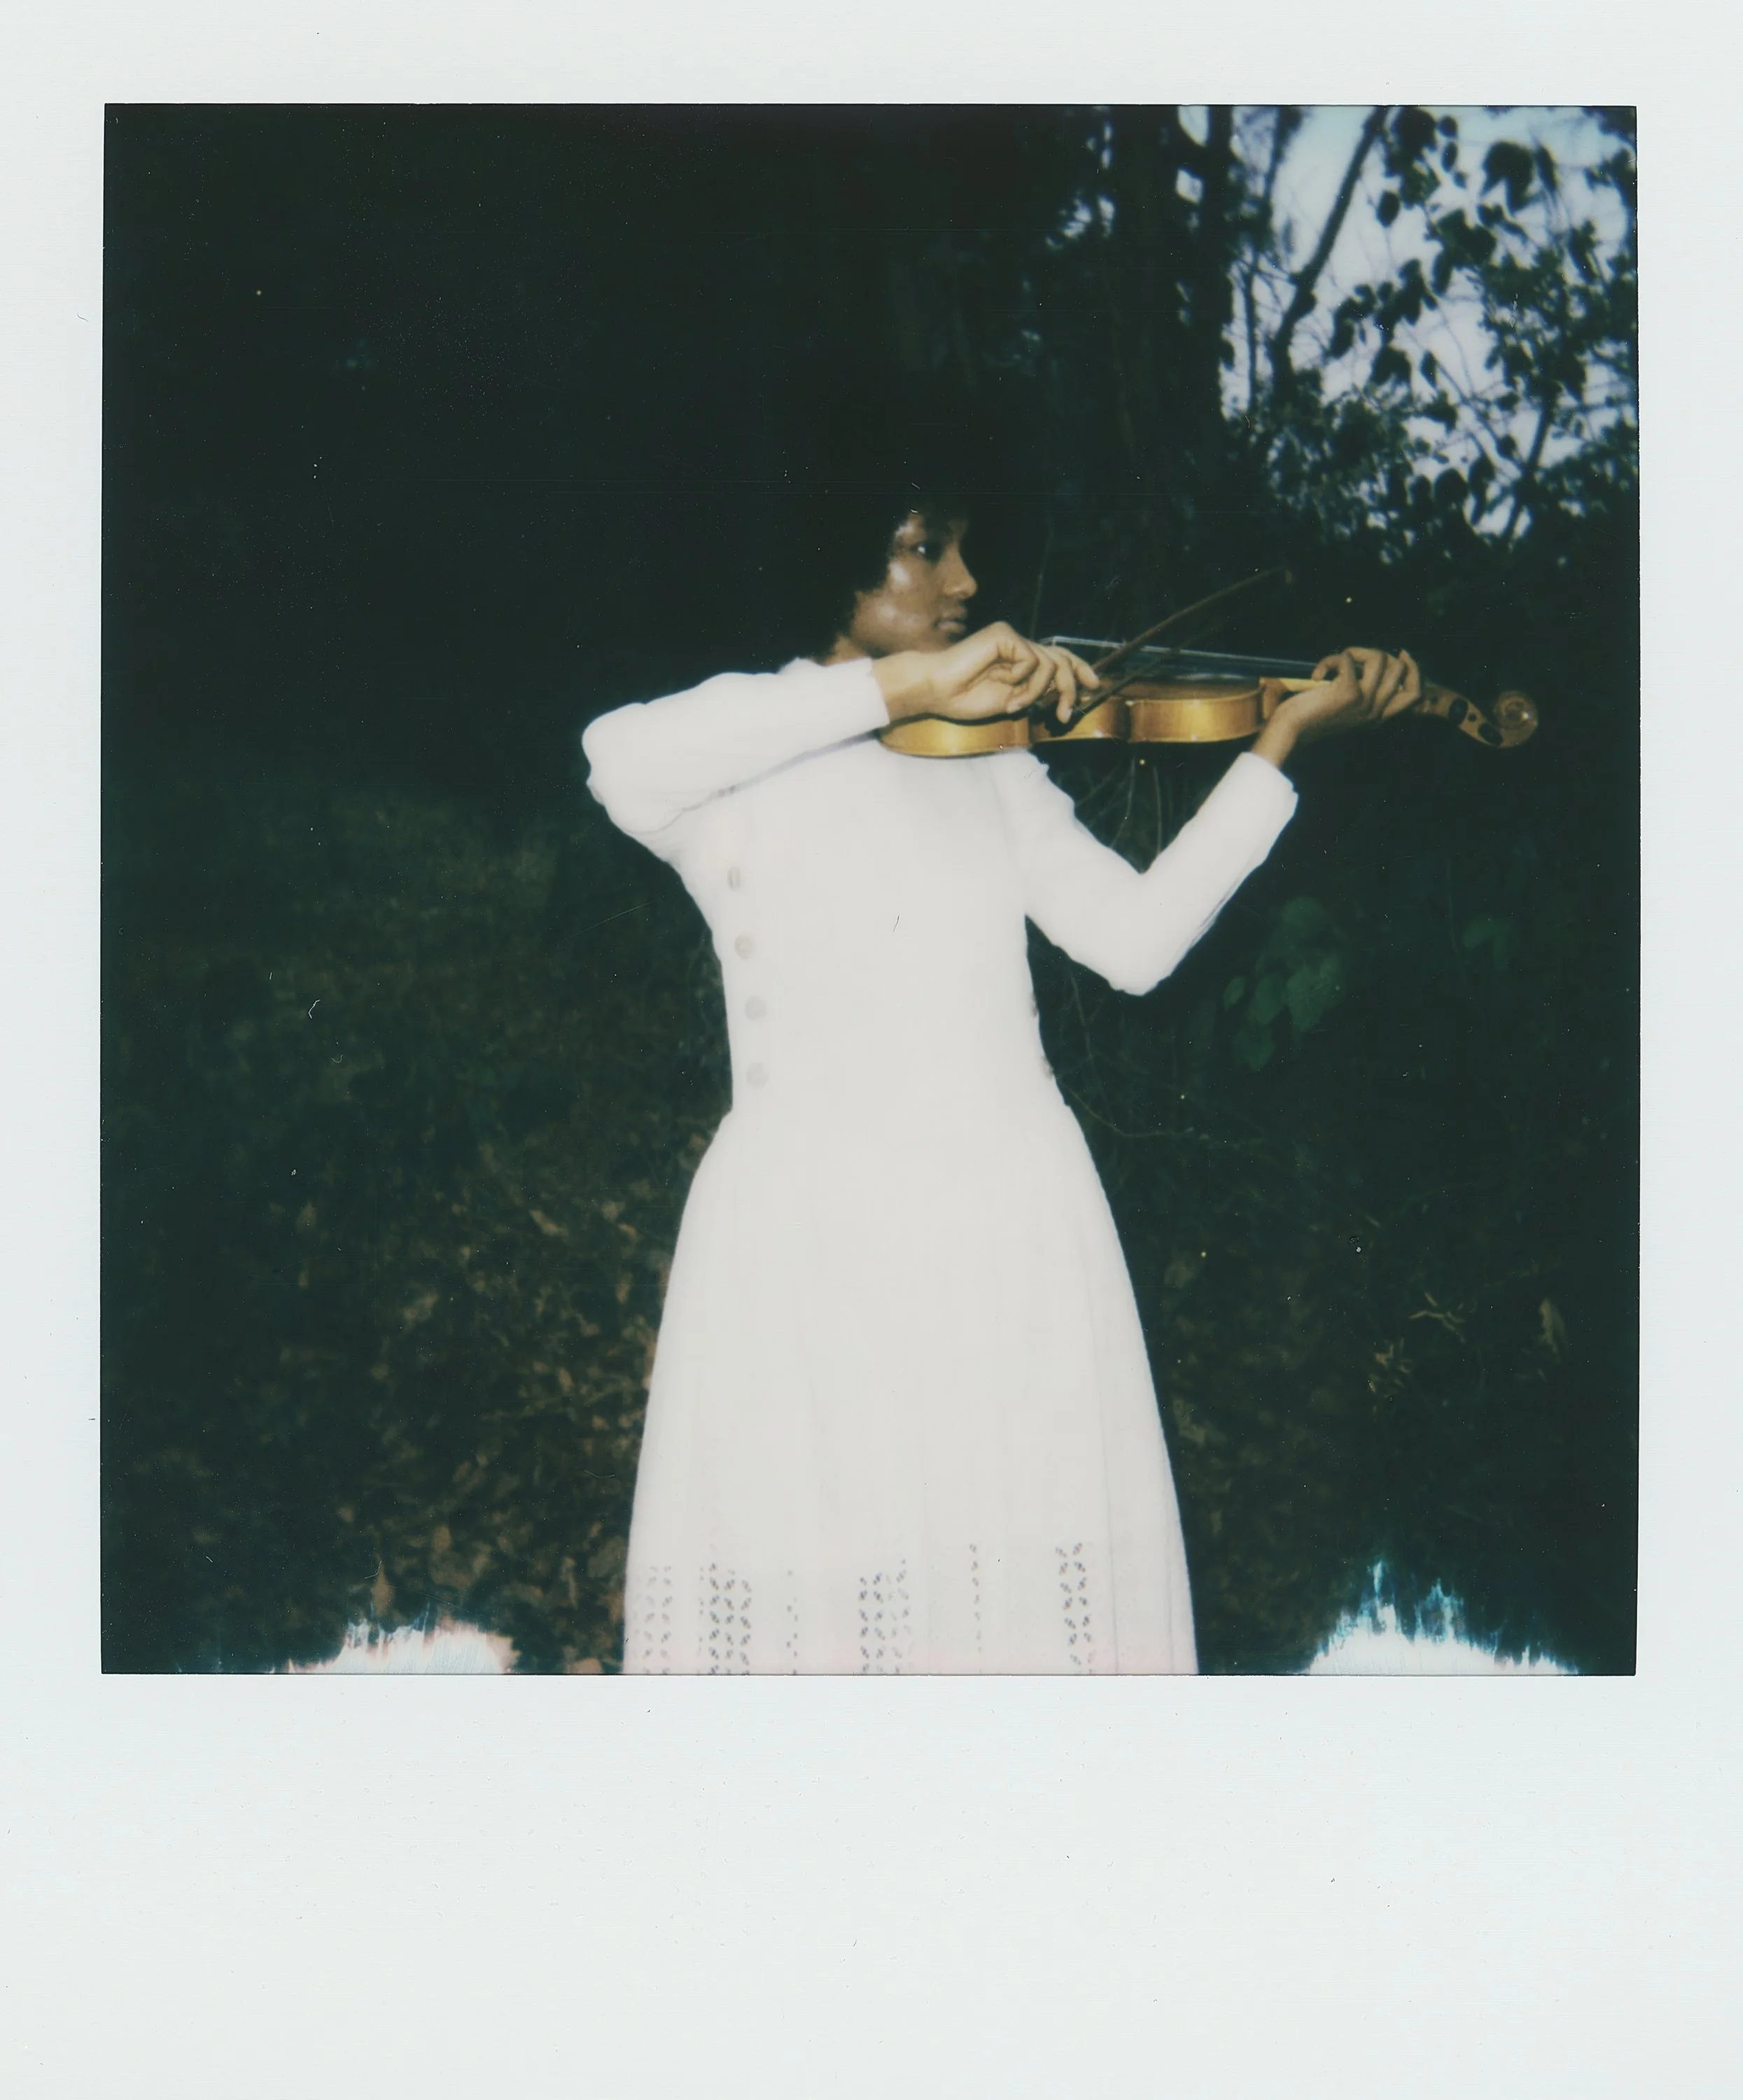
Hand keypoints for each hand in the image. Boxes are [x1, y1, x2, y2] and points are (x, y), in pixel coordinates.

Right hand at [873, 623, 1100, 727]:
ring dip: (1036, 691)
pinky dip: (1020, 678)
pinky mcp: (1004, 634)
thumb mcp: (1010, 701)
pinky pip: (1031, 659)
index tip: (1094, 686)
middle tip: (1064, 713)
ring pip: (1049, 663)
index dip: (1079, 669)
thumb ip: (1035, 693)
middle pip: (1061, 658)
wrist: (936, 690)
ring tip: (1015, 703)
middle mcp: (1018, 644)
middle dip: (1069, 687)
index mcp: (1019, 659)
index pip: (1058, 657)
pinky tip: (999, 681)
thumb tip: (1064, 694)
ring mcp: (1011, 638)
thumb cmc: (964, 699)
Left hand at [1251, 646, 1421, 768]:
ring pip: (1379, 659)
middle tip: (1353, 655)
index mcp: (1378, 716)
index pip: (1414, 694)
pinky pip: (1347, 659)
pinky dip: (1330, 659)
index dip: (1414, 669)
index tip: (1402, 653)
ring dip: (1354, 651)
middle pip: (1399, 669)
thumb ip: (1365, 691)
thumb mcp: (1346, 707)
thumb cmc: (1313, 716)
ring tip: (1334, 663)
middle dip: (1377, 652)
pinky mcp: (1348, 693)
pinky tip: (1317, 674)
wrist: (1291, 731)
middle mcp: (1375, 712)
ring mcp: (1364, 703)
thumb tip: (1380, 659)